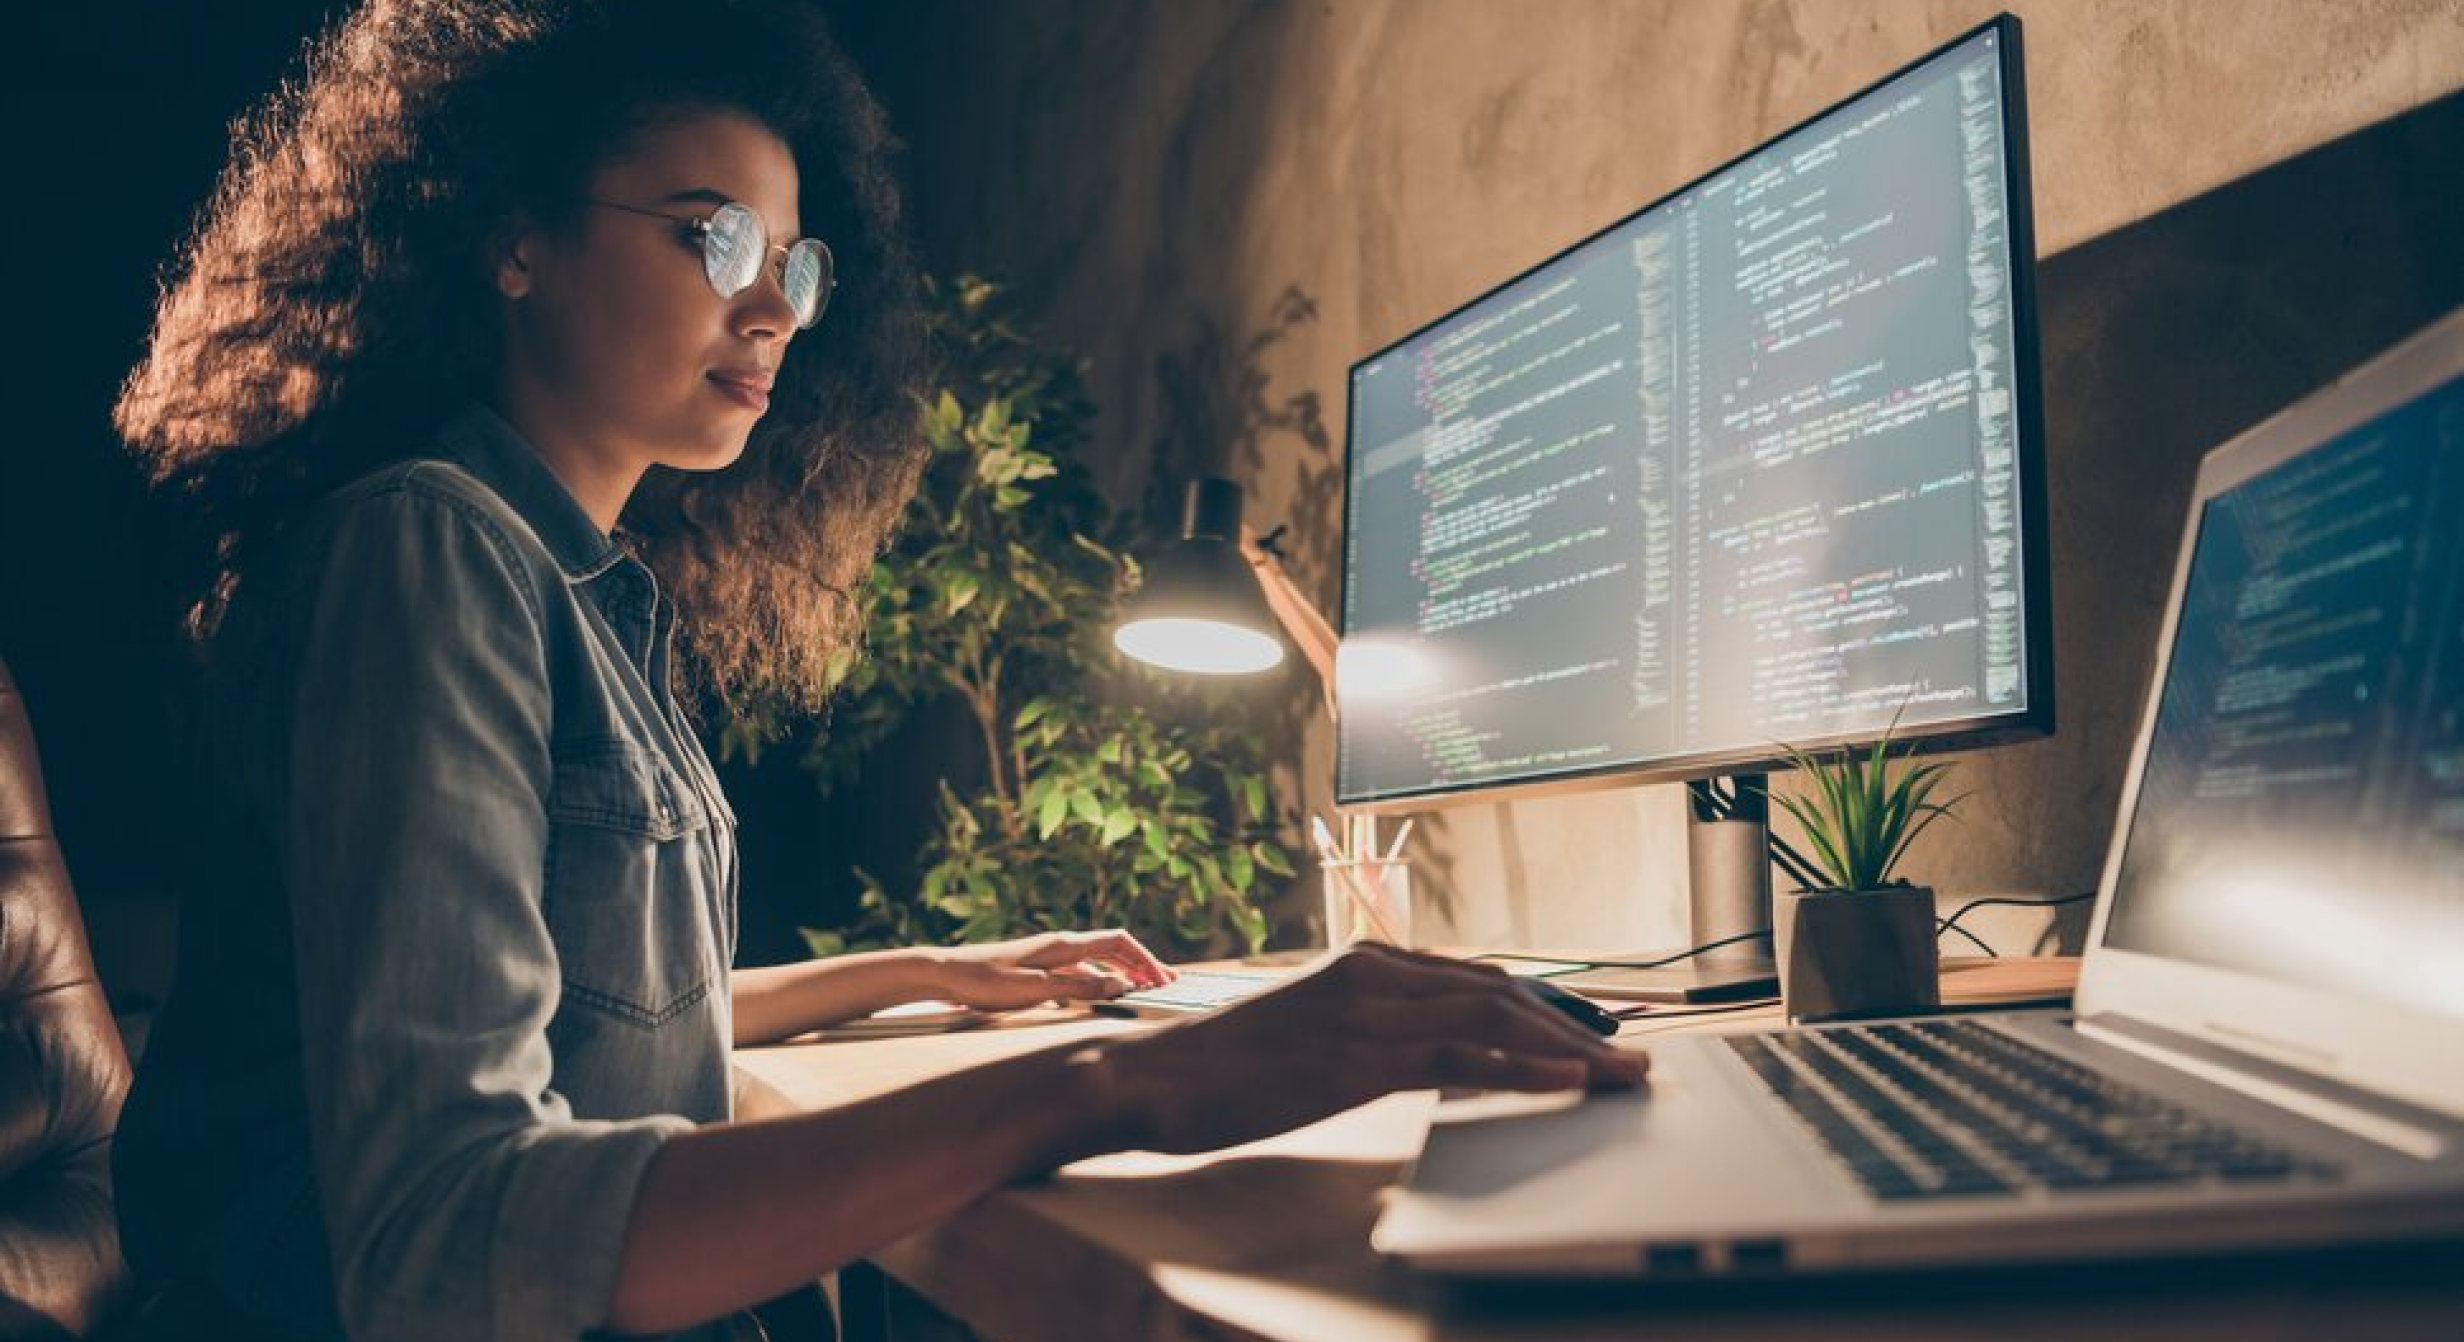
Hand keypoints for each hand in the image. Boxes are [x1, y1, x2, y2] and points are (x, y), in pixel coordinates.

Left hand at [927, 929, 1175, 1011]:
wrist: (946, 973)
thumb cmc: (986, 981)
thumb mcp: (1036, 989)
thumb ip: (1079, 988)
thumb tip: (1120, 984)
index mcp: (1064, 945)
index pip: (1118, 941)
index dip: (1145, 958)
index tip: (1163, 977)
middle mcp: (1060, 946)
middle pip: (1113, 948)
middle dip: (1141, 963)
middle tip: (1167, 981)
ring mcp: (1049, 957)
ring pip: (1097, 960)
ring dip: (1122, 972)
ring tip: (1142, 987)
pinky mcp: (1038, 970)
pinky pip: (1079, 972)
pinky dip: (1099, 981)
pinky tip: (1101, 995)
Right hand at [1097, 943, 1647, 1154]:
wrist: (1151, 1078)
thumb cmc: (1222, 1068)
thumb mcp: (1308, 1035)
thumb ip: (1366, 1032)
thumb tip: (1421, 1054)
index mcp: (1364, 965)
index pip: (1477, 977)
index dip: (1544, 1004)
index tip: (1592, 1031)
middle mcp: (1374, 974)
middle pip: (1500, 991)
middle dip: (1573, 1024)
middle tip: (1628, 1057)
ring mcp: (1367, 1011)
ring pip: (1493, 1018)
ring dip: (1569, 1047)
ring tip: (1620, 1075)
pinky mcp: (1357, 1055)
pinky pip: (1459, 1056)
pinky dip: (1521, 1065)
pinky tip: (1565, 1079)